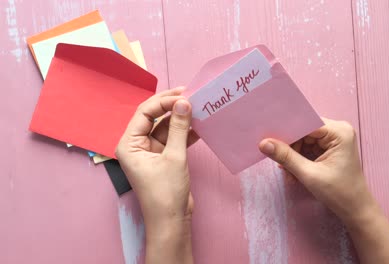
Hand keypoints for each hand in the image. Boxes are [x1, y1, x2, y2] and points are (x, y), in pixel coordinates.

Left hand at [115, 87, 197, 263]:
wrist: (171, 221)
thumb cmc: (166, 192)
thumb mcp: (174, 156)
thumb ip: (179, 128)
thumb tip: (184, 102)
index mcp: (129, 144)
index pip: (145, 112)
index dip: (163, 101)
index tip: (184, 94)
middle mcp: (137, 145)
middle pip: (154, 117)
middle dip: (172, 106)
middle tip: (192, 95)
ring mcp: (151, 151)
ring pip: (165, 127)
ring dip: (181, 119)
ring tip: (199, 107)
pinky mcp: (164, 158)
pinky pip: (173, 138)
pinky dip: (185, 132)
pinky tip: (199, 125)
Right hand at [259, 118, 375, 225]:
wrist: (355, 209)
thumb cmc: (338, 193)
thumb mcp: (309, 174)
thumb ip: (286, 157)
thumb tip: (263, 143)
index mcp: (339, 132)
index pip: (306, 123)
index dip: (286, 131)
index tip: (267, 139)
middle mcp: (338, 130)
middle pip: (304, 131)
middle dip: (290, 146)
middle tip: (280, 163)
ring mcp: (335, 138)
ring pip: (303, 140)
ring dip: (293, 155)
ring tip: (289, 173)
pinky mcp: (330, 147)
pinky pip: (308, 147)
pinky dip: (299, 159)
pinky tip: (295, 173)